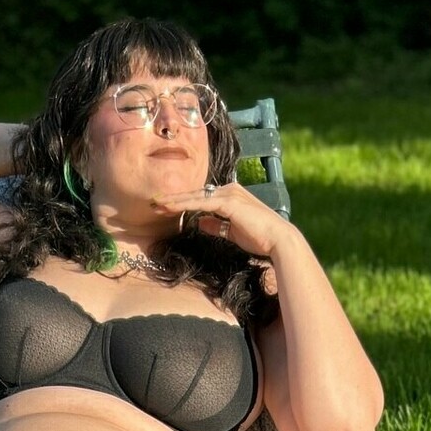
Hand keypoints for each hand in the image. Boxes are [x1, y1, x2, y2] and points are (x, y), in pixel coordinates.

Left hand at [150, 180, 290, 258]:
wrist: (278, 240)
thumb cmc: (259, 239)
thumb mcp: (232, 232)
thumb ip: (216, 226)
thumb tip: (199, 222)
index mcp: (231, 196)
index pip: (201, 197)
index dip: (182, 202)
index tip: (164, 207)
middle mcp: (229, 190)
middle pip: (195, 193)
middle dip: (173, 199)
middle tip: (153, 202)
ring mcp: (229, 194)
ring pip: (195, 196)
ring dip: (174, 200)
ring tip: (155, 204)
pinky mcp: (228, 202)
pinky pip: (201, 202)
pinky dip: (184, 204)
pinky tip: (170, 207)